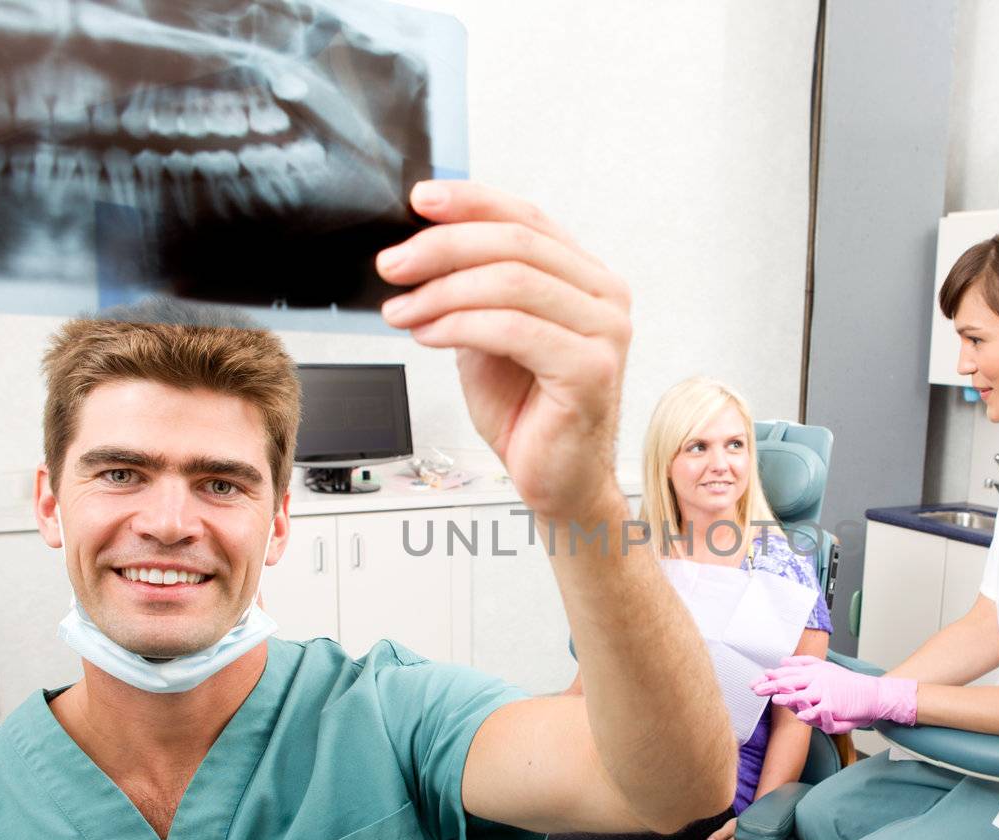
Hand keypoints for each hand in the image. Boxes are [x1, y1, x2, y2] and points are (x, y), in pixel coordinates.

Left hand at [378, 181, 633, 524]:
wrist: (556, 480)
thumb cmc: (528, 412)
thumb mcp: (488, 333)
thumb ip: (471, 288)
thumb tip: (418, 245)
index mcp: (586, 278)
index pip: (527, 217)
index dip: (471, 201)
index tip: (420, 200)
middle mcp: (605, 298)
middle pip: (515, 243)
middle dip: (442, 248)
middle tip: (393, 265)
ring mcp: (605, 333)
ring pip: (512, 282)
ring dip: (442, 292)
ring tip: (402, 310)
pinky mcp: (591, 370)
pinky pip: (513, 329)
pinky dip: (459, 326)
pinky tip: (428, 336)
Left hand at [751, 656, 917, 733]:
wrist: (871, 693)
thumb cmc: (847, 683)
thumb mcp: (825, 668)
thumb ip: (803, 663)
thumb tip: (782, 660)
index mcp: (813, 671)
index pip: (788, 672)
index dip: (771, 677)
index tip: (757, 680)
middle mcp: (817, 679)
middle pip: (791, 681)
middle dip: (772, 686)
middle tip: (756, 689)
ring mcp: (825, 691)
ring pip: (803, 694)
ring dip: (789, 698)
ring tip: (775, 700)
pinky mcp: (835, 704)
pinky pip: (820, 710)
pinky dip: (810, 713)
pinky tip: (800, 716)